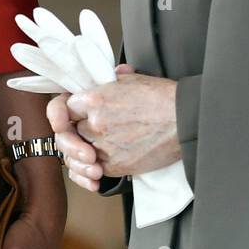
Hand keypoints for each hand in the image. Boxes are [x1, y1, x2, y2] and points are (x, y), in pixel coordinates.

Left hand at [48, 64, 181, 187]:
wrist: (184, 120)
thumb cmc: (163, 98)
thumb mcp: (132, 80)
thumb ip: (111, 80)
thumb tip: (110, 76)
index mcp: (94, 99)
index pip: (63, 107)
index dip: (65, 112)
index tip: (69, 117)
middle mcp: (94, 124)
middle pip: (68, 132)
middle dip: (72, 134)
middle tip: (76, 137)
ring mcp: (104, 147)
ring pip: (77, 154)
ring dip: (79, 155)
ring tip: (87, 155)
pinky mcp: (116, 166)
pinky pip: (92, 171)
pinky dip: (91, 172)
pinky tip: (95, 170)